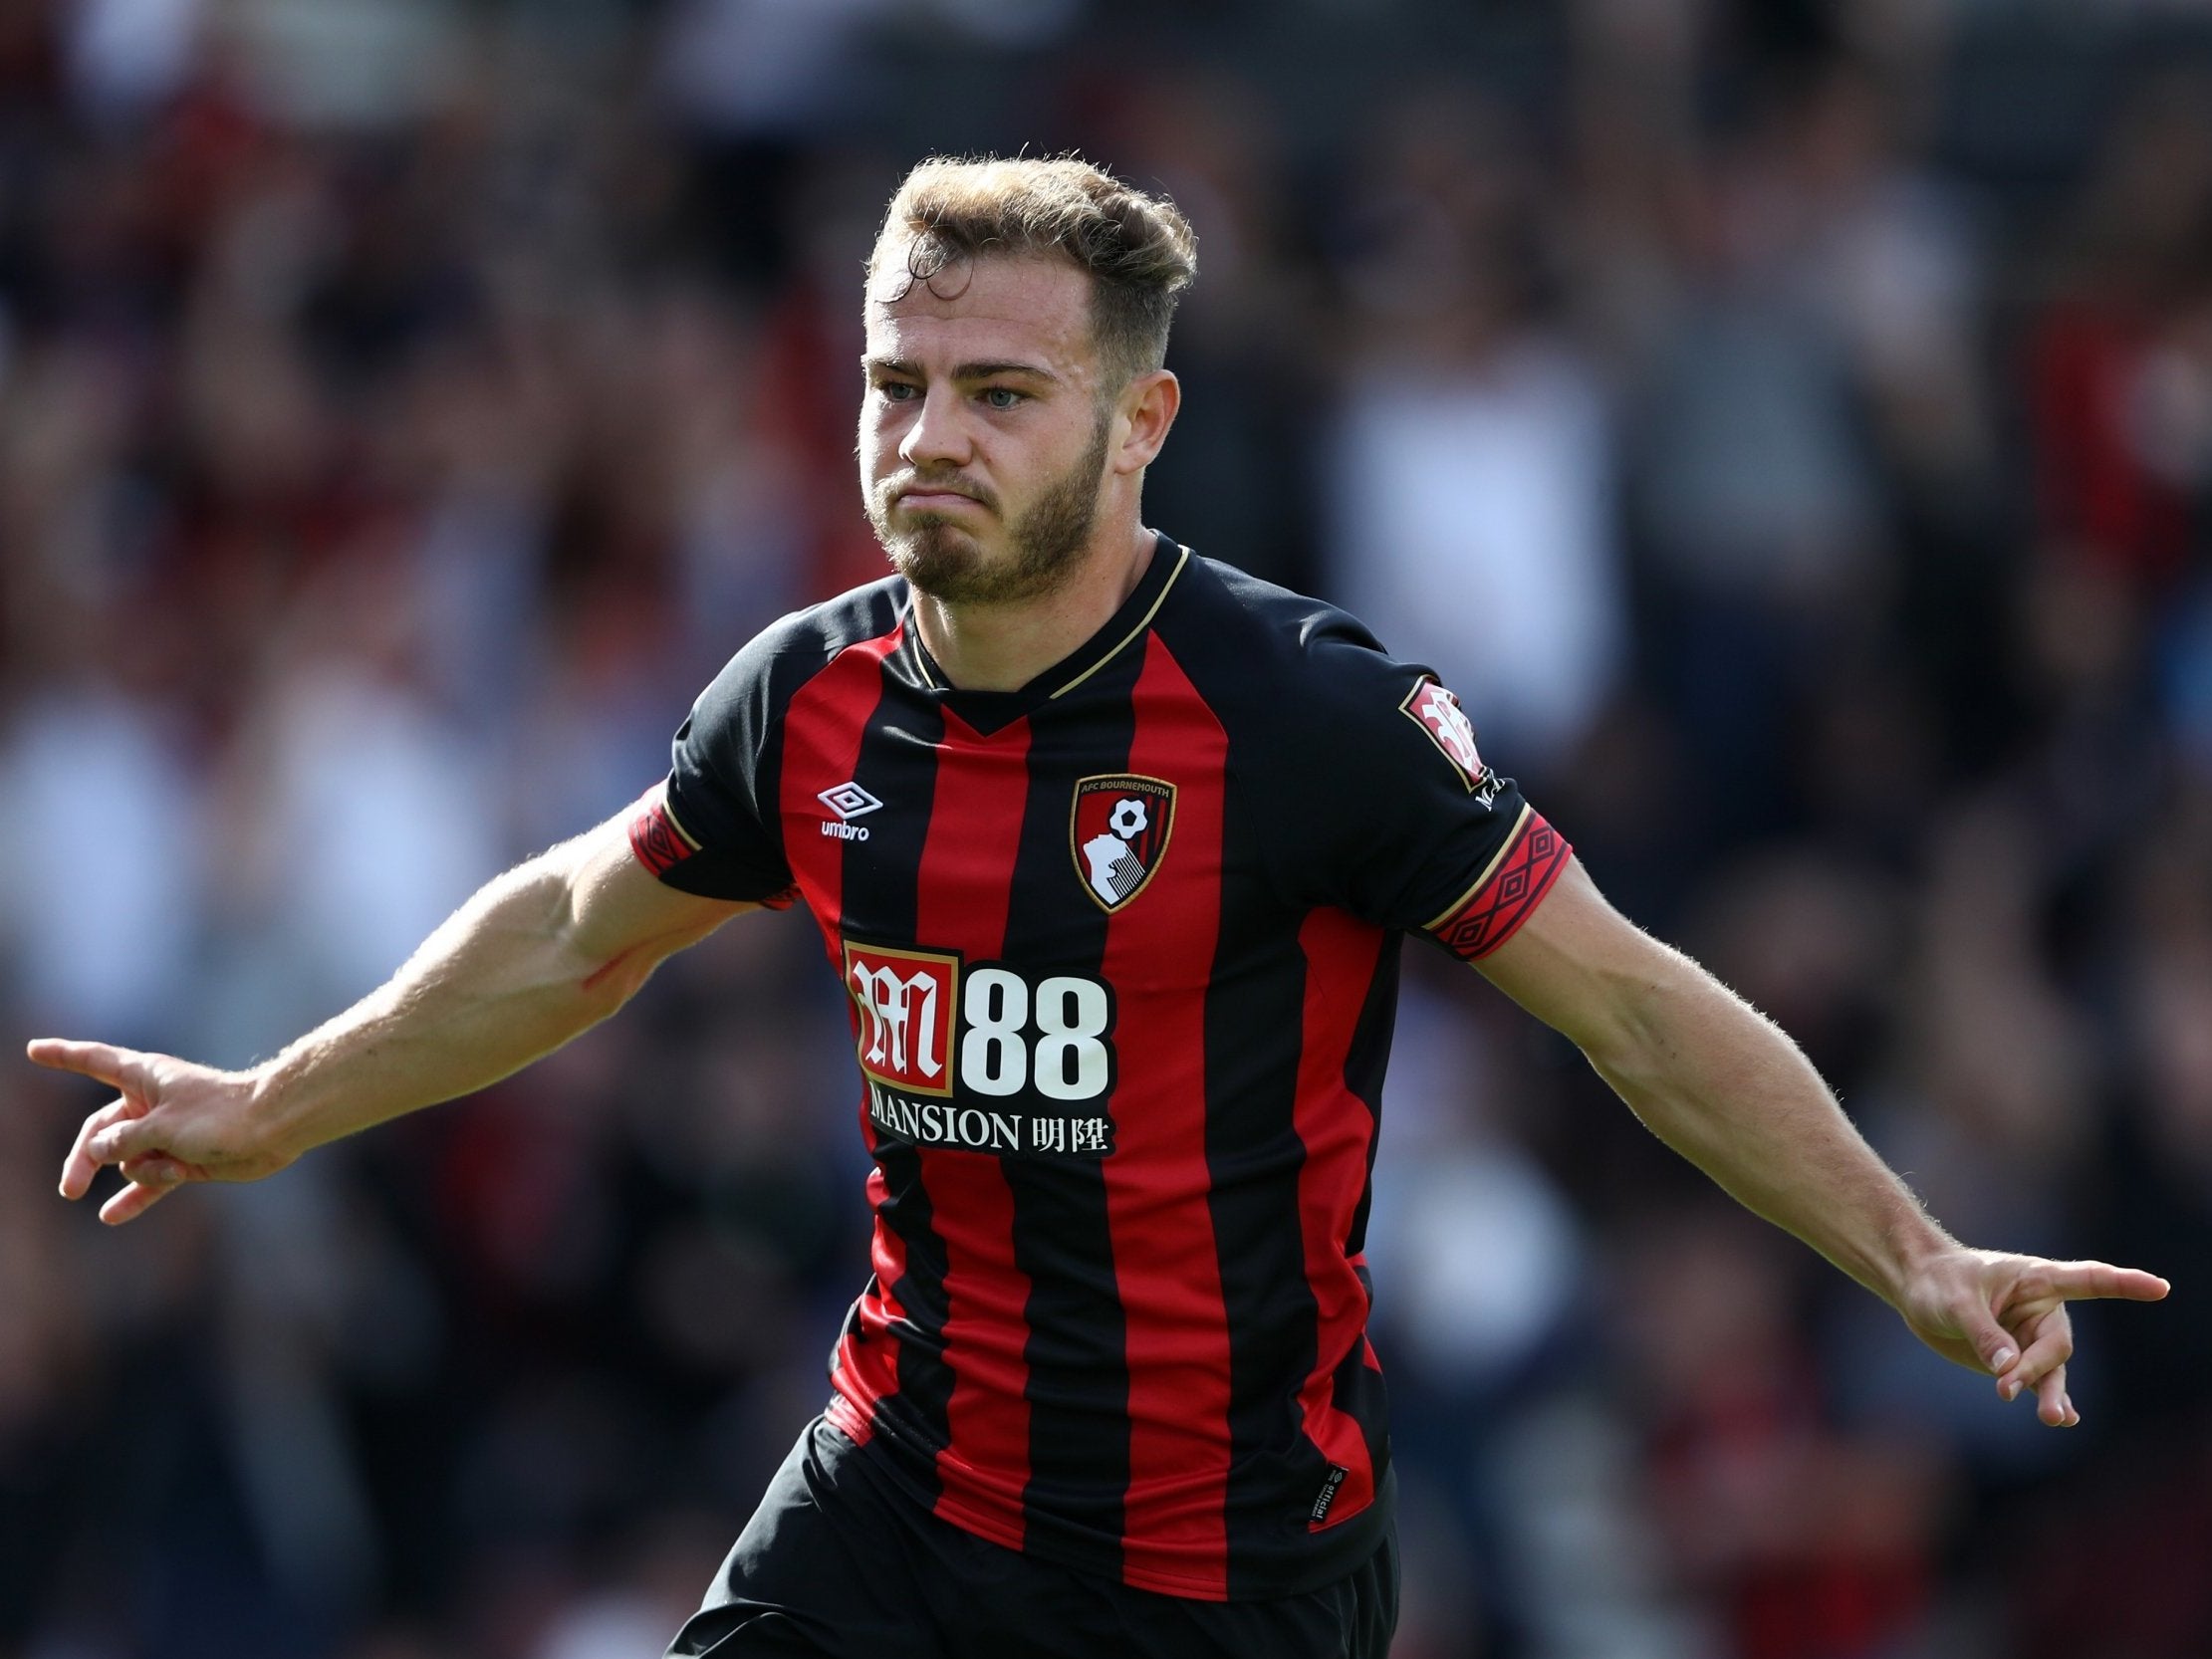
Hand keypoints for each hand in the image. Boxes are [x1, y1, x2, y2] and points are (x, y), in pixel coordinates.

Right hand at [28, 1038, 294, 1224]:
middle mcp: (151, 1104)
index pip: (93, 1061)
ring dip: (147, 1172)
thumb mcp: (161, 1126)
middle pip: (101, 1132)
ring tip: (176, 1168)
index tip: (33, 1049)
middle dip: (85, 1160)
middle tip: (69, 1189)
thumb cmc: (220, 1115)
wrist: (274, 1129)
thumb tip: (97, 1152)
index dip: (63, 1056)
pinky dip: (135, 1197)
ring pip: (129, 1161)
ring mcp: (166, 1133)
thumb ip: (123, 1141)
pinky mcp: (183, 1159)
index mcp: (144, 1077)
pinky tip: (110, 1217)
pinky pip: (150, 1182)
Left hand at [1898, 1246, 2169, 1426]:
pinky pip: (2042, 1383)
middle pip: (2057, 1345)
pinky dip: (2052, 1399)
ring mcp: (2032, 1337)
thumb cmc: (1940, 1282)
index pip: (2088, 1280)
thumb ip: (1983, 1333)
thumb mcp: (1955, 1302)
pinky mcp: (2018, 1360)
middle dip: (2037, 1368)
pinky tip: (2066, 1418)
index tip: (2160, 1288)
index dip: (2124, 1284)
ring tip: (2054, 1419)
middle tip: (2005, 1387)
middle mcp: (2043, 1310)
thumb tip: (2008, 1369)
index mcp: (2037, 1279)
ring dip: (2051, 1394)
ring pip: (2052, 1371)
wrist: (1919, 1289)